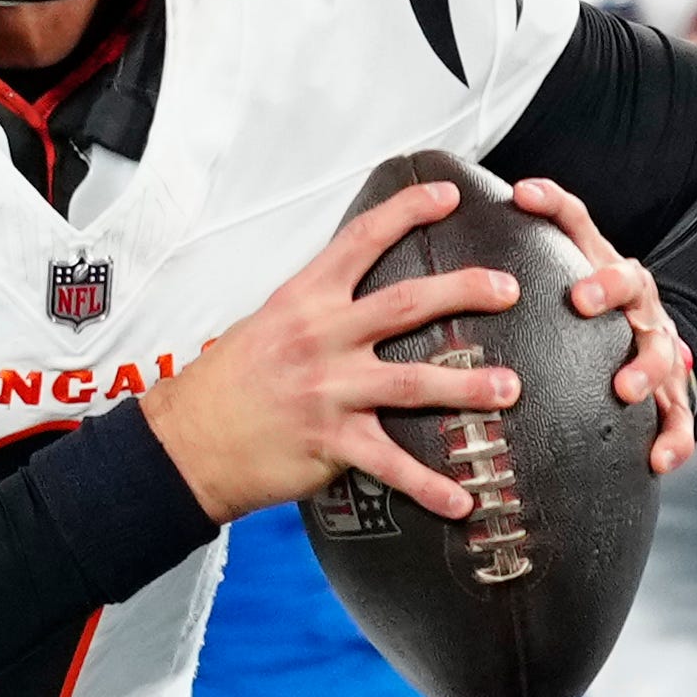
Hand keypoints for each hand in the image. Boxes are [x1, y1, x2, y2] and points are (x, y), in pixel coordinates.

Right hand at [139, 175, 522, 523]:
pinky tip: (462, 500)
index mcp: (305, 300)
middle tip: (509, 288)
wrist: (187, 442)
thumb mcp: (268, 326)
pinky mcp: (330, 442)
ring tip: (510, 388)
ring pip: (411, 383)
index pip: (361, 241)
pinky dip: (430, 486)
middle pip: (405, 304)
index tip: (448, 196)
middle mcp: (320, 338)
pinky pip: (391, 465)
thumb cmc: (228, 384)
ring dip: (466, 386)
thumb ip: (318, 310)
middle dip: (464, 291)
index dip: (407, 211)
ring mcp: (327, 391)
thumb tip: (364, 299)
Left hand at [503, 173, 696, 475]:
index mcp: (607, 268)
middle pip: (632, 285)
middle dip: (608, 289)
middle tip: (580, 300)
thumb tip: (500, 196)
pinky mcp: (674, 397)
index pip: (581, 226)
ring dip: (644, 370)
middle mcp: (639, 304)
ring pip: (662, 354)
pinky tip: (658, 461)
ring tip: (624, 391)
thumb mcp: (567, 272)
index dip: (554, 206)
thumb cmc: (592, 311)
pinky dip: (674, 440)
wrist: (651, 354)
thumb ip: (535, 240)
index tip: (523, 196)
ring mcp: (662, 349)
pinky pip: (681, 419)